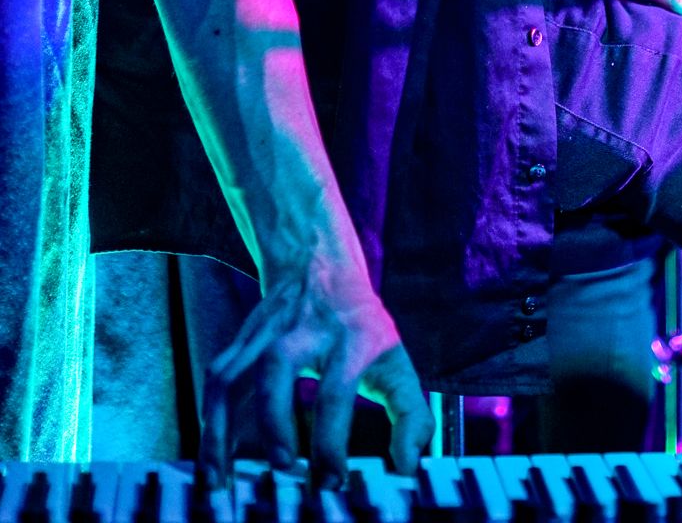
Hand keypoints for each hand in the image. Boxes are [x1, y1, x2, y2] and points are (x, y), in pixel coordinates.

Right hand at [200, 247, 433, 484]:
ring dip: (223, 429)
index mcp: (348, 338)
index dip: (331, 441)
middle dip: (274, 421)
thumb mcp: (395, 357)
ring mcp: (265, 333)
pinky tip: (211, 456)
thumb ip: (411, 413)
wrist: (317, 262)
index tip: (332, 481)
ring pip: (234, 375)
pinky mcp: (242, 339)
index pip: (336, 391)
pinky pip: (217, 379)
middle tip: (282, 467)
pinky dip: (209, 419)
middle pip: (276, 369)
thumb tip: (407, 466)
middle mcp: (302, 331)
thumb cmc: (359, 323)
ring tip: (222, 481)